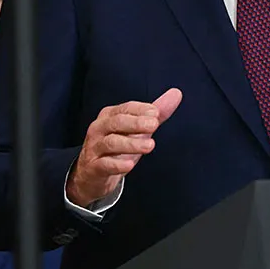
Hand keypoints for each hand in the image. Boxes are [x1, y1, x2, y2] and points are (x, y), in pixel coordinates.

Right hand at [65, 88, 181, 207]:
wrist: (93, 174)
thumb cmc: (117, 148)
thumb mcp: (137, 130)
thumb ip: (155, 114)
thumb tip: (176, 93)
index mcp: (110, 116)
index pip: (125, 108)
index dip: (140, 110)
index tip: (156, 113)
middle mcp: (99, 129)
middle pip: (117, 122)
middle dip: (136, 123)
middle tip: (154, 125)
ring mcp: (94, 148)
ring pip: (111, 142)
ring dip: (131, 144)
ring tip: (150, 145)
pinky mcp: (94, 168)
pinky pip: (104, 164)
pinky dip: (117, 164)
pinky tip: (129, 165)